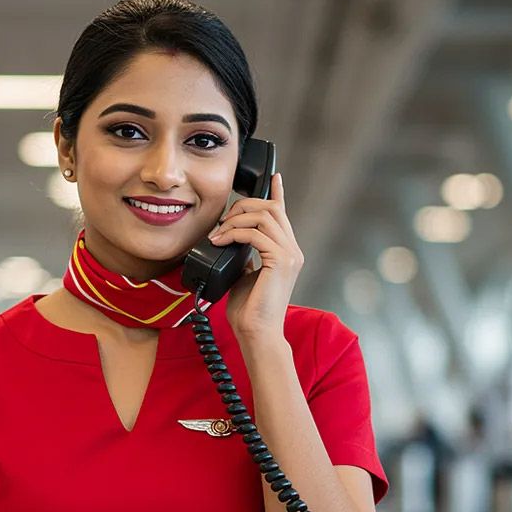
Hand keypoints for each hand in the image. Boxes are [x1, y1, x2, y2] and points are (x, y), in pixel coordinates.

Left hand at [207, 173, 303, 343]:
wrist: (256, 333)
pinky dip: (235, 233)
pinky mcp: (281, 262)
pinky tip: (221, 241)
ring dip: (236, 220)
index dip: (277, 193)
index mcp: (286, 252)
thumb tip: (231, 240)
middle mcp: (292, 251)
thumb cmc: (249, 311)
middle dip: (244, 206)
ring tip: (219, 234)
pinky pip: (256, 234)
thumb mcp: (244, 274)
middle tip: (223, 220)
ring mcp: (290, 255)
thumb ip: (243, 255)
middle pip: (272, 209)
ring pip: (265, 217)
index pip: (283, 215)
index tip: (273, 177)